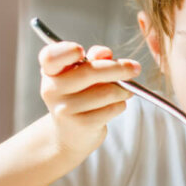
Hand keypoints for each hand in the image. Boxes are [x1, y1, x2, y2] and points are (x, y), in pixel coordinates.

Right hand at [38, 41, 140, 159]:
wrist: (71, 134)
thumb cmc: (80, 96)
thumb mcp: (82, 73)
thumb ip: (94, 58)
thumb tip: (105, 54)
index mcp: (50, 71)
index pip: (50, 56)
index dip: (65, 51)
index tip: (81, 51)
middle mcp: (52, 90)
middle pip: (90, 71)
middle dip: (119, 68)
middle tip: (135, 68)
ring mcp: (65, 109)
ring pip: (106, 92)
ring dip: (123, 90)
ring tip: (124, 91)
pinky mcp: (82, 125)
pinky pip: (112, 108)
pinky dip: (120, 104)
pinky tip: (115, 105)